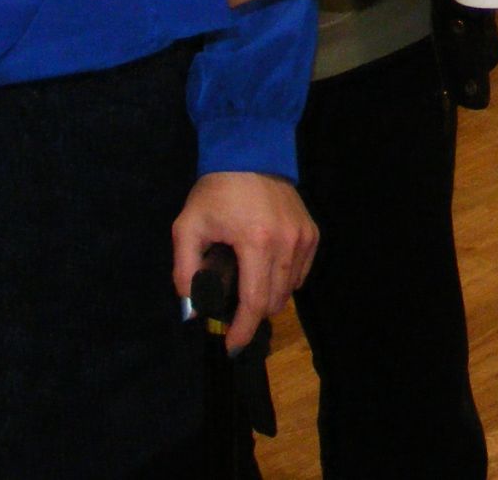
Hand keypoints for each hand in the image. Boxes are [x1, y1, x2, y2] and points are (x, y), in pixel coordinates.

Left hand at [171, 172, 318, 353]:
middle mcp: (287, 243)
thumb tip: (193, 308)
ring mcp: (304, 238)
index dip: (243, 329)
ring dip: (269, 297)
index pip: (256, 301)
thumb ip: (185, 271)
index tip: (230, 346)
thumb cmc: (216, 191)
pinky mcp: (312, 233)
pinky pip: (301, 272)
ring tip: (248, 283)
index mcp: (256, 242)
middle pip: (275, 301)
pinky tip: (266, 268)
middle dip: (252, 314)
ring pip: (290, 289)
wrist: (251, 152)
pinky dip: (284, 280)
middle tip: (231, 307)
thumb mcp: (187, 227)